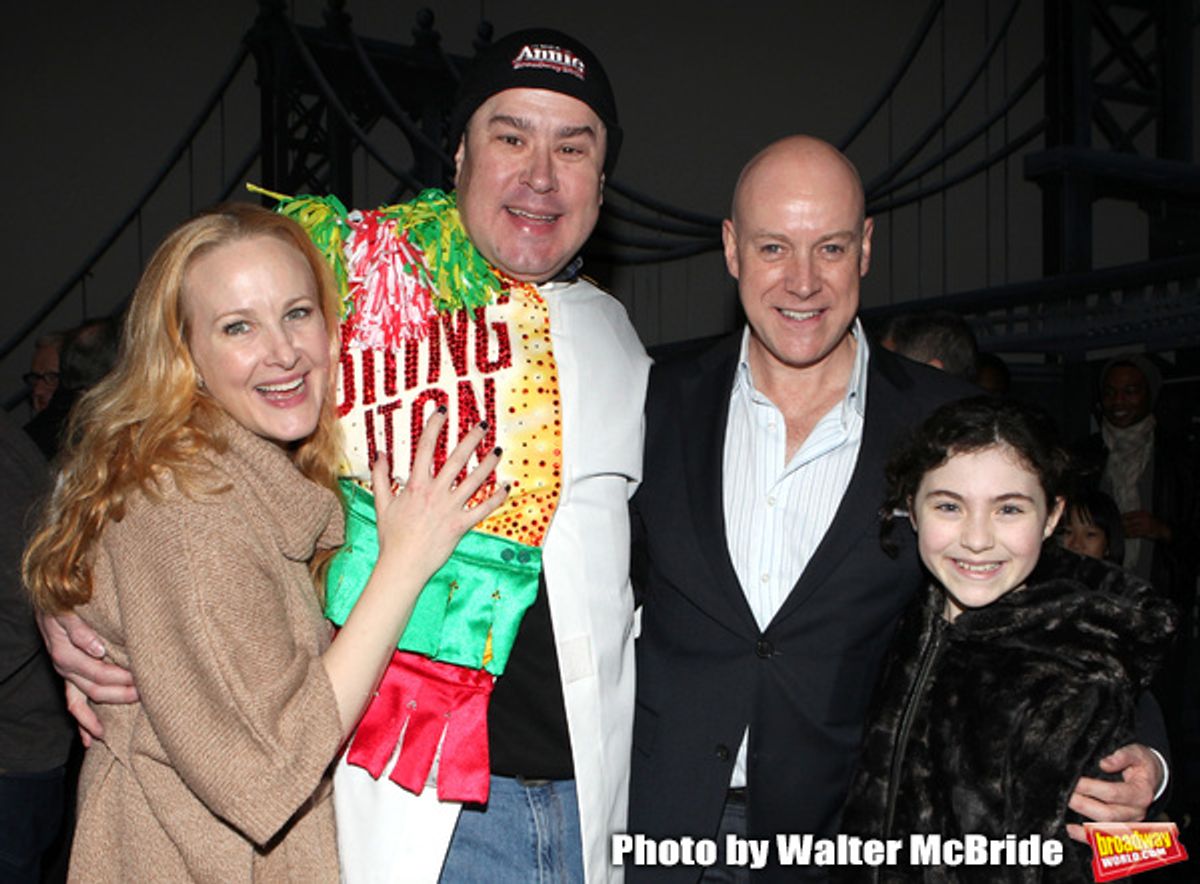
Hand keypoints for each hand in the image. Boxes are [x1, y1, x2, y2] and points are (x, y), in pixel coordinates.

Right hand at [36, 610, 137, 741]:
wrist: (49, 596)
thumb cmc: (63, 600)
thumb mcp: (67, 609)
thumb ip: (80, 629)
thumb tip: (97, 649)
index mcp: (66, 652)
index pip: (98, 671)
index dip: (121, 677)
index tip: (143, 677)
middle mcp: (65, 666)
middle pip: (94, 689)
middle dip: (120, 694)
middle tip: (145, 694)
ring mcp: (67, 673)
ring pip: (84, 700)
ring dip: (104, 712)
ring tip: (124, 721)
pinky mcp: (70, 675)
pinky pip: (74, 703)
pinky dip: (83, 722)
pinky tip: (93, 739)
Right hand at [371, 410, 506, 579]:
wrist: (403, 564)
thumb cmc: (392, 536)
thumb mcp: (382, 503)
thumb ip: (380, 476)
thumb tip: (380, 454)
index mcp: (415, 485)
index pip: (425, 448)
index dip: (434, 426)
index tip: (442, 411)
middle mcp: (435, 493)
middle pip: (456, 459)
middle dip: (471, 440)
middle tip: (482, 425)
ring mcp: (450, 508)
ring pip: (474, 481)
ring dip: (488, 464)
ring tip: (498, 451)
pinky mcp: (460, 525)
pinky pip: (482, 509)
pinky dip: (496, 498)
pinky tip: (506, 487)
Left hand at [1065, 743, 1161, 842]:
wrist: (1150, 778)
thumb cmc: (1140, 764)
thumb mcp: (1136, 753)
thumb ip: (1122, 756)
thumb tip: (1105, 763)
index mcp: (1141, 794)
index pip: (1114, 793)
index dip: (1092, 788)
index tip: (1075, 781)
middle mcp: (1135, 813)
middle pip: (1107, 815)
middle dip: (1083, 804)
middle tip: (1065, 794)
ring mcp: (1127, 824)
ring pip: (1104, 829)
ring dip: (1081, 821)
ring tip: (1063, 808)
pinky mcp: (1118, 829)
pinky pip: (1101, 839)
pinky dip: (1084, 836)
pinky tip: (1069, 829)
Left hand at [1121, 510, 1169, 541]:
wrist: (1164, 529)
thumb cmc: (1153, 523)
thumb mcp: (1146, 516)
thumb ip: (1136, 516)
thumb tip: (1123, 517)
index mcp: (1142, 513)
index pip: (1128, 514)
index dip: (1121, 517)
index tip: (1117, 519)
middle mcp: (1143, 518)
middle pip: (1127, 522)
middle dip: (1121, 525)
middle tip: (1117, 526)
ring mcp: (1144, 526)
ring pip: (1130, 529)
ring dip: (1124, 531)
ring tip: (1120, 532)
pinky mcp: (1145, 532)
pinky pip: (1134, 534)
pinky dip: (1129, 535)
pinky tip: (1126, 535)